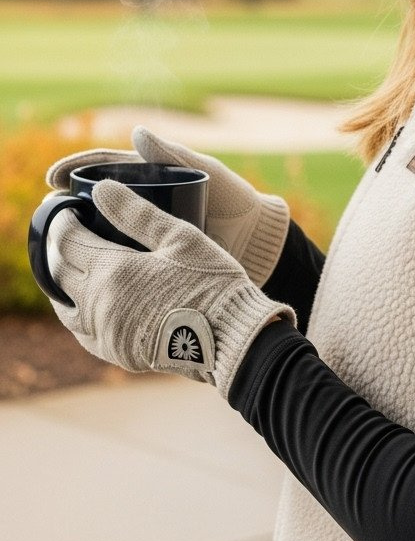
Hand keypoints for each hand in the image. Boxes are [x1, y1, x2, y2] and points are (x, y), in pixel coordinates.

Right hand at [47, 126, 290, 286]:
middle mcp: (144, 202)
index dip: (77, 168)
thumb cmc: (233, 198)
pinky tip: (86, 264)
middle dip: (71, 199)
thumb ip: (175, 154)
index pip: (106, 166)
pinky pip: (124, 255)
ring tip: (58, 237)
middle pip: (100, 197)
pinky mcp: (155, 256)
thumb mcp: (206, 171)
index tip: (54, 177)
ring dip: (81, 231)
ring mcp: (147, 228)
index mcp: (151, 175)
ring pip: (106, 227)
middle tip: (49, 207)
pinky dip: (104, 257)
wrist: (255, 239)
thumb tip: (137, 132)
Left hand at [47, 179, 296, 398]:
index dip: (62, 221)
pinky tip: (86, 303)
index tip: (65, 208)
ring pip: (64, 305)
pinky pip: (80, 331)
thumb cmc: (211, 282)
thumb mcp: (179, 237)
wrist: (229, 338)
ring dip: (61, 283)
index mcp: (113, 270)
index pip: (68, 241)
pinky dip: (75, 312)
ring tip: (70, 266)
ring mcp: (105, 332)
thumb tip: (101, 188)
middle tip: (66, 232)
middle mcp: (99, 303)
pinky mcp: (115, 352)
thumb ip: (137, 212)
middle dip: (57, 249)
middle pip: (58, 272)